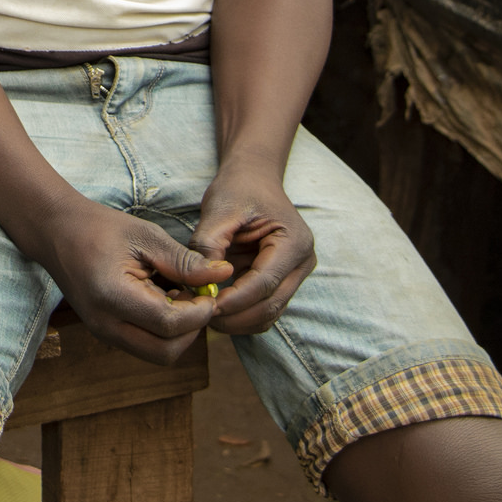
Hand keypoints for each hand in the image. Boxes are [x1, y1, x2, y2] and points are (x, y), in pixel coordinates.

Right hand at [37, 199, 232, 365]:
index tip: (209, 290)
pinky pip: (145, 345)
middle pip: (166, 352)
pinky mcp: (107, 333)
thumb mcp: (146, 236)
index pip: (169, 325)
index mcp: (113, 297)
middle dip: (192, 329)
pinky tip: (162, 298)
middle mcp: (106, 325)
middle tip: (197, 297)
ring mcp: (104, 333)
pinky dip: (163, 330)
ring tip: (178, 295)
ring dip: (179, 332)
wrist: (56, 232)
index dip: (198, 312)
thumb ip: (185, 261)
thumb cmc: (100, 227)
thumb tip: (223, 275)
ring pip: (157, 354)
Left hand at [191, 164, 314, 335]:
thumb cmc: (239, 189)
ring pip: (268, 314)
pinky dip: (240, 315)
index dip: (234, 300)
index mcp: (293, 242)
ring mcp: (294, 275)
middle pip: (270, 305)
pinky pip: (263, 309)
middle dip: (234, 317)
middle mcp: (301, 263)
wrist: (254, 180)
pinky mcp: (281, 282)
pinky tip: (216, 308)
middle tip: (200, 316)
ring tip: (204, 313)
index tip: (205, 305)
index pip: (264, 283)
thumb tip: (200, 284)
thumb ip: (208, 244)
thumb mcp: (219, 208)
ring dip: (237, 321)